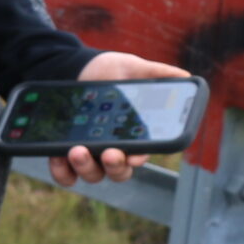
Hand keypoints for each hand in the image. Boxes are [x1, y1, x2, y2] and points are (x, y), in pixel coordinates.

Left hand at [51, 51, 192, 185]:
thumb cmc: (111, 72)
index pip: (140, 155)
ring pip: (93, 175)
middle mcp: (114, 149)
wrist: (76, 69)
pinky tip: (57, 157)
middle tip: (109, 153)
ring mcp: (90, 154)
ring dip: (86, 167)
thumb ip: (157, 73)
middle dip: (115, 166)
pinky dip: (61, 171)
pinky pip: (65, 174)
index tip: (134, 156)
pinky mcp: (65, 153)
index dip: (138, 159)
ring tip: (77, 150)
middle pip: (118, 172)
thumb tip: (185, 76)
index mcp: (135, 135)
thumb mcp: (133, 68)